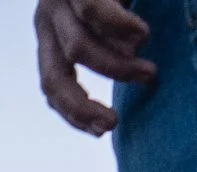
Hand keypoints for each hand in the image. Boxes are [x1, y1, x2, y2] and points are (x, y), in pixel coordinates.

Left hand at [34, 0, 155, 136]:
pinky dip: (118, 27)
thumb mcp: (106, 23)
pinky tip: (143, 35)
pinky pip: (92, 11)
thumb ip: (111, 46)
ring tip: (149, 74)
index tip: (101, 132)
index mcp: (51, 36)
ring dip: (116, 69)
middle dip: (82, 108)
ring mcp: (59, 1)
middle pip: (54, 79)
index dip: (74, 114)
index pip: (52, 86)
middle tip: (113, 123)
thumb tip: (135, 67)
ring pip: (78, 50)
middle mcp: (47, 20)